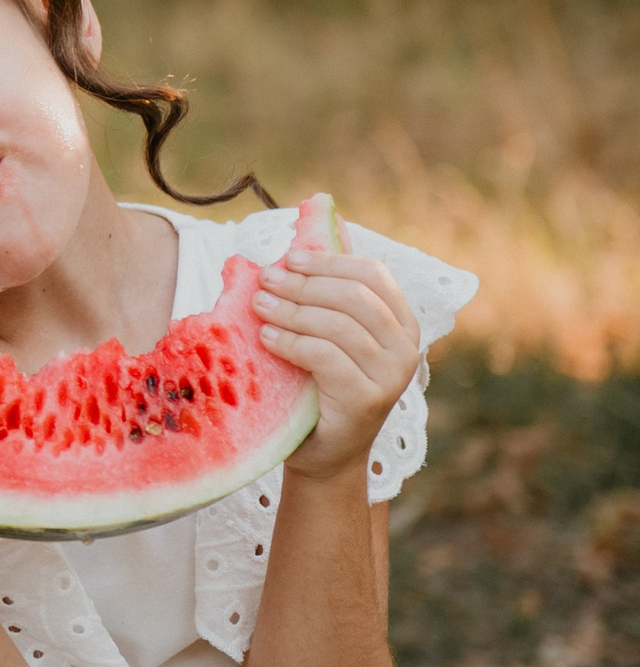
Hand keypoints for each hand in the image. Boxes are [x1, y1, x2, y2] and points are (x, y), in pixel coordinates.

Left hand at [259, 251, 420, 480]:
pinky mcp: (368, 400)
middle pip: (353, 296)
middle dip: (304, 283)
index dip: (328, 260)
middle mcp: (406, 348)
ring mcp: (392, 376)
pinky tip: (268, 337)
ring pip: (339, 325)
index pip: (371, 275)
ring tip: (259, 305)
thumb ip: (328, 281)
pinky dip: (293, 341)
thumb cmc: (319, 384)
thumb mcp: (324, 330)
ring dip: (292, 310)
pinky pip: (327, 357)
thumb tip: (324, 214)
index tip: (287, 256)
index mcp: (402, 323)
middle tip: (264, 279)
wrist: (323, 452)